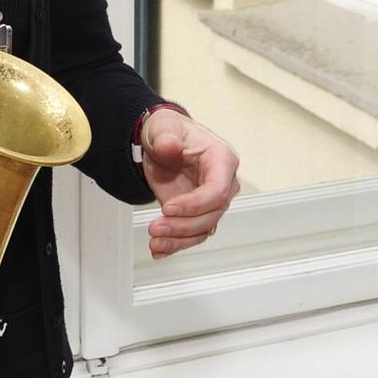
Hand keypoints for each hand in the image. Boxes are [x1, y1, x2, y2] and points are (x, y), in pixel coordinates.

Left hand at [140, 109, 239, 259]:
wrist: (159, 143)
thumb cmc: (169, 132)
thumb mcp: (164, 127)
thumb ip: (166, 137)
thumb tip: (168, 146)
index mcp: (222, 160)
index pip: (217, 190)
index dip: (195, 204)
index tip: (168, 207)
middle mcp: (222, 183)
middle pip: (211, 215)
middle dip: (182, 225)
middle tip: (155, 227)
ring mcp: (210, 201)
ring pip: (202, 229)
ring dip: (178, 240)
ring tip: (155, 243)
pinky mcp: (196, 213)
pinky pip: (192, 234)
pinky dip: (176, 244)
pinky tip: (160, 250)